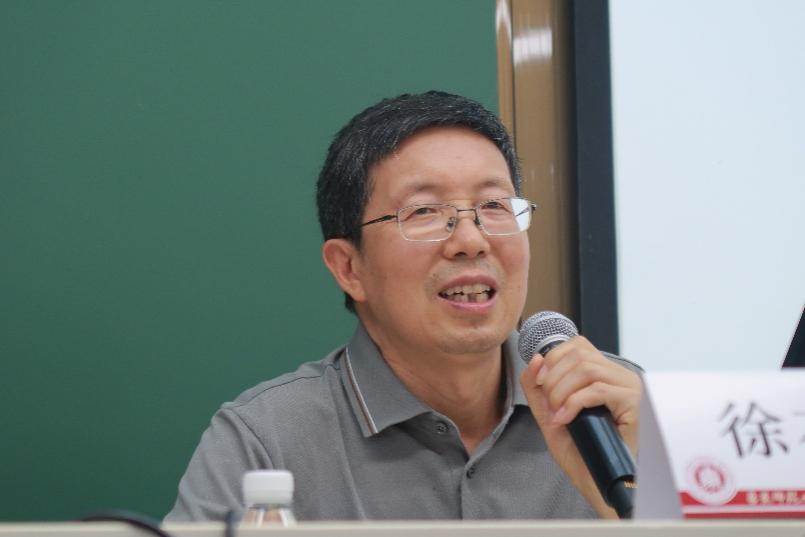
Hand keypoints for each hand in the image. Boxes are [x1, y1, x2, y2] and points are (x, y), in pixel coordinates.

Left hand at [519, 336, 640, 517]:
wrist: (597, 481)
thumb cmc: (580, 451)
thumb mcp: (550, 414)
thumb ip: (538, 388)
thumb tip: (536, 359)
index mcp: (603, 374)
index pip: (578, 345)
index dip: (554, 358)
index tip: (541, 383)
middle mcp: (618, 375)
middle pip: (579, 354)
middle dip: (554, 378)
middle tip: (549, 404)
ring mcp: (629, 387)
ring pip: (587, 369)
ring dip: (562, 391)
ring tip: (558, 414)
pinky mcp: (634, 402)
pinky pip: (598, 390)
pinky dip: (574, 403)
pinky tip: (566, 419)